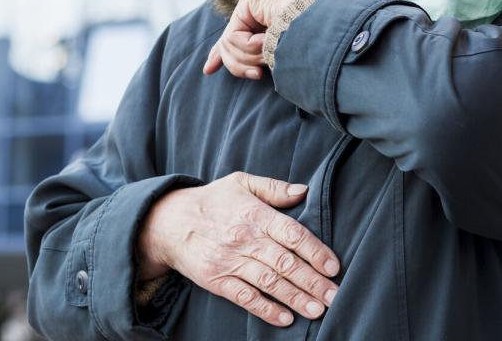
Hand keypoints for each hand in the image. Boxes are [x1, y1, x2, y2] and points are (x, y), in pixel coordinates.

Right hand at [136, 171, 340, 326]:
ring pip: (269, 282)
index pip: (292, 234)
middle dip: (313, 281)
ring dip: (295, 298)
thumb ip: (274, 188)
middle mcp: (245, 239)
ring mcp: (230, 261)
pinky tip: (285, 318)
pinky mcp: (216, 280)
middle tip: (334, 296)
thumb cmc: (212, 200)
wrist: (167, 222)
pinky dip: (265, 309)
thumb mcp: (241, 182)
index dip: (315, 251)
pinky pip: (244, 297)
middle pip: (285, 262)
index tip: (333, 267)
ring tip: (317, 310)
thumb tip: (304, 191)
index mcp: (256, 215)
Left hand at [203, 0, 310, 79]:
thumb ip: (250, 59)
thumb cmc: (305, 48)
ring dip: (249, 57)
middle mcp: (255, 11)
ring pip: (229, 44)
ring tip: (268, 56)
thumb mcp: (273, 60)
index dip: (219, 55)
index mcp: (263, 24)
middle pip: (228, 46)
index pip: (232, 39)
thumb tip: (212, 67)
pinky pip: (234, 36)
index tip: (207, 70)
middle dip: (240, 65)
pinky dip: (249, 47)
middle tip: (258, 74)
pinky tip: (265, 42)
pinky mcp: (249, 0)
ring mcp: (252, 4)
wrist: (320, 32)